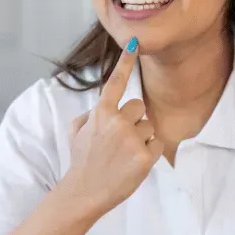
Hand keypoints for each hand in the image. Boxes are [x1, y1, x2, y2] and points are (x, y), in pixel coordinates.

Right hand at [61, 38, 161, 212]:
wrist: (83, 192)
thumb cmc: (81, 161)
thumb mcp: (76, 132)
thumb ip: (91, 114)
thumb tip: (105, 107)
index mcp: (100, 113)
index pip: (116, 81)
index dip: (126, 61)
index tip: (135, 42)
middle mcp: (117, 122)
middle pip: (140, 106)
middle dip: (134, 120)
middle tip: (120, 140)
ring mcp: (132, 139)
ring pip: (149, 126)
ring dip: (141, 137)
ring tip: (124, 155)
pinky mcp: (145, 156)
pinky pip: (157, 144)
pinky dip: (149, 153)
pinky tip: (133, 163)